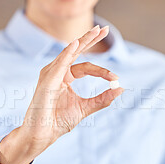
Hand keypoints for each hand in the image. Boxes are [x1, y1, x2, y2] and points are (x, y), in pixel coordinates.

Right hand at [0, 25, 123, 163]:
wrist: (43, 134)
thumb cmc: (58, 121)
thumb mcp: (85, 108)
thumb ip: (102, 99)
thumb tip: (121, 88)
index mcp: (65, 77)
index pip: (86, 67)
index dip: (102, 71)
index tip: (116, 78)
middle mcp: (57, 72)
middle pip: (76, 51)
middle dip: (90, 39)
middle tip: (105, 29)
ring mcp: (50, 74)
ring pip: (69, 53)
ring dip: (83, 41)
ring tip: (96, 31)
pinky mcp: (46, 80)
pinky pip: (59, 64)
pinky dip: (67, 53)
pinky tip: (76, 43)